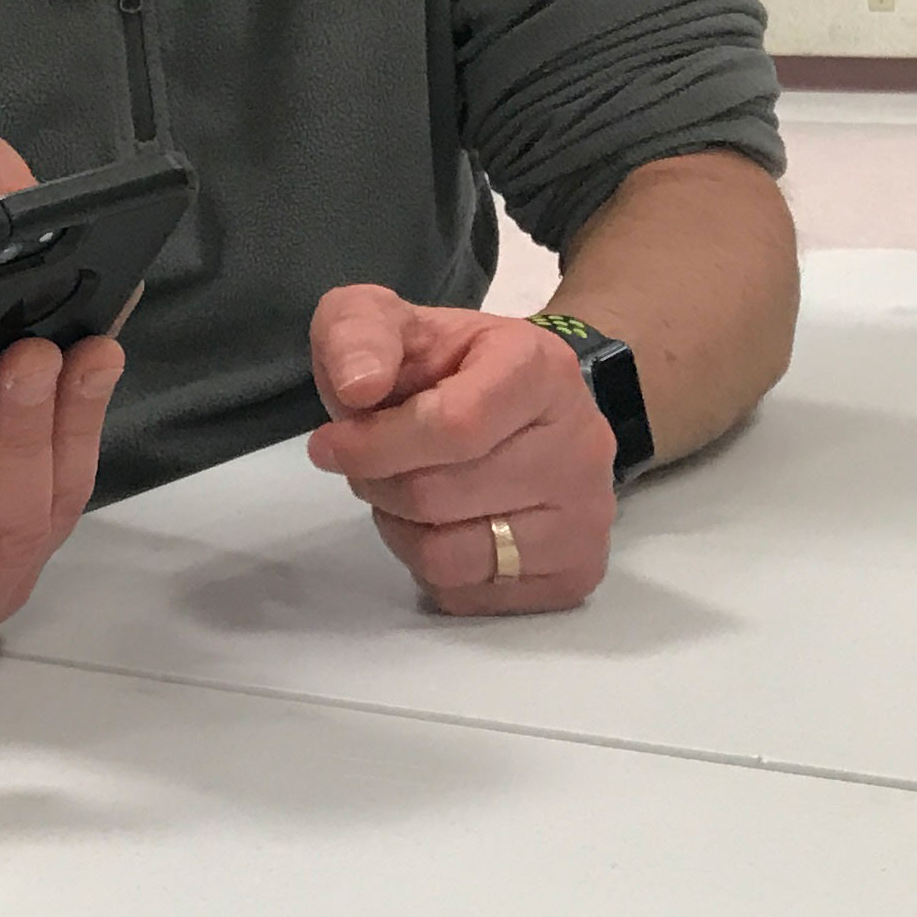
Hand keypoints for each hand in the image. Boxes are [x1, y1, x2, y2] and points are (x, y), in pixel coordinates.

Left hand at [301, 285, 616, 616]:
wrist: (523, 403)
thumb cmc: (447, 365)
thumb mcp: (389, 320)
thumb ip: (357, 333)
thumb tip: (358, 387)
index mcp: (539, 369)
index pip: (452, 426)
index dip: (374, 444)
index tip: (328, 443)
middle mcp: (581, 444)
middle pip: (437, 496)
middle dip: (378, 483)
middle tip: (373, 464)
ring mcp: (587, 515)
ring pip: (450, 557)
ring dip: (399, 529)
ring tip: (406, 493)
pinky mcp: (576, 571)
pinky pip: (467, 596)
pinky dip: (429, 568)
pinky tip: (442, 525)